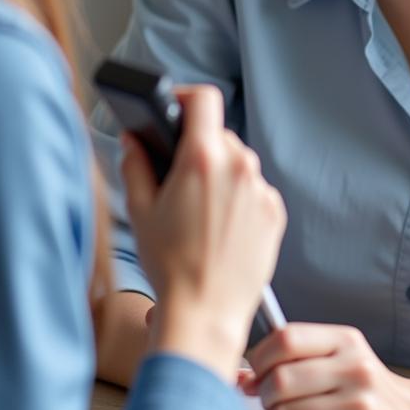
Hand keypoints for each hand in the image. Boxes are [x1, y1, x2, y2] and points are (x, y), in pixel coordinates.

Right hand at [119, 84, 285, 380]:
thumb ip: (135, 165)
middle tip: (177, 178)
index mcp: (203, 159)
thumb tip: (134, 141)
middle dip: (198, 148)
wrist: (206, 313)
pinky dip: (238, 198)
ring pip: (237, 163)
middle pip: (218, 135)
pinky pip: (254, 189)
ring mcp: (261, 189)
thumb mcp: (140, 211)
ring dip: (220, 175)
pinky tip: (220, 227)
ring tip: (199, 212)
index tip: (174, 107)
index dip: (185, 96)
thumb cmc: (170, 266)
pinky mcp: (275, 211)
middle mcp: (239, 167)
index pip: (203, 98)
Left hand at [246, 323, 409, 409]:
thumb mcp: (341, 357)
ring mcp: (358, 406)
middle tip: (268, 399)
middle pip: (282, 379)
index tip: (256, 369)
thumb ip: (296, 359)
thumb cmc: (369, 387)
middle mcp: (354, 369)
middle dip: (265, 394)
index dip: (261, 356)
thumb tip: (243, 374)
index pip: (287, 338)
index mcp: (346, 341)